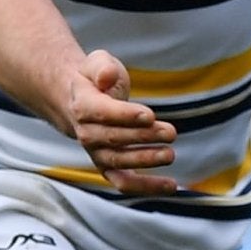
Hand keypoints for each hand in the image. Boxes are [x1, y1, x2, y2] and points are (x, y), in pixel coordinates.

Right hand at [65, 50, 177, 194]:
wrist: (79, 101)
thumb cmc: (95, 80)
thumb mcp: (97, 62)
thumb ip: (102, 67)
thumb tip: (107, 76)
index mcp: (82, 105)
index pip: (101, 112)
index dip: (124, 115)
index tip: (149, 115)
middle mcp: (86, 133)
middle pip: (113, 138)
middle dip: (143, 136)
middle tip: (170, 132)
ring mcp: (96, 152)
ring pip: (118, 162)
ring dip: (145, 160)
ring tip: (170, 155)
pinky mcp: (109, 166)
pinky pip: (124, 182)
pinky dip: (145, 187)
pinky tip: (171, 186)